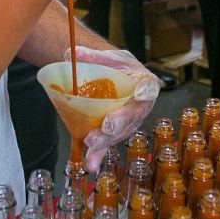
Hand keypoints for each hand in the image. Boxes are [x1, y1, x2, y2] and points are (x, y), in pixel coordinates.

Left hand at [64, 46, 160, 171]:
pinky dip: (98, 155)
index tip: (139, 93)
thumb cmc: (118, 68)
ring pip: (119, 134)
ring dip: (106, 141)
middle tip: (106, 126)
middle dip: (119, 122)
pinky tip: (91, 165)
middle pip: (132, 116)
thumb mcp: (109, 58)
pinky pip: (107, 146)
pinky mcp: (115, 134)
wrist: (116, 79)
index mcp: (144, 83)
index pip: (148, 87)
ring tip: (91, 143)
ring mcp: (129, 123)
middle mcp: (140, 106)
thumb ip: (92, 56)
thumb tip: (71, 53)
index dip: (144, 91)